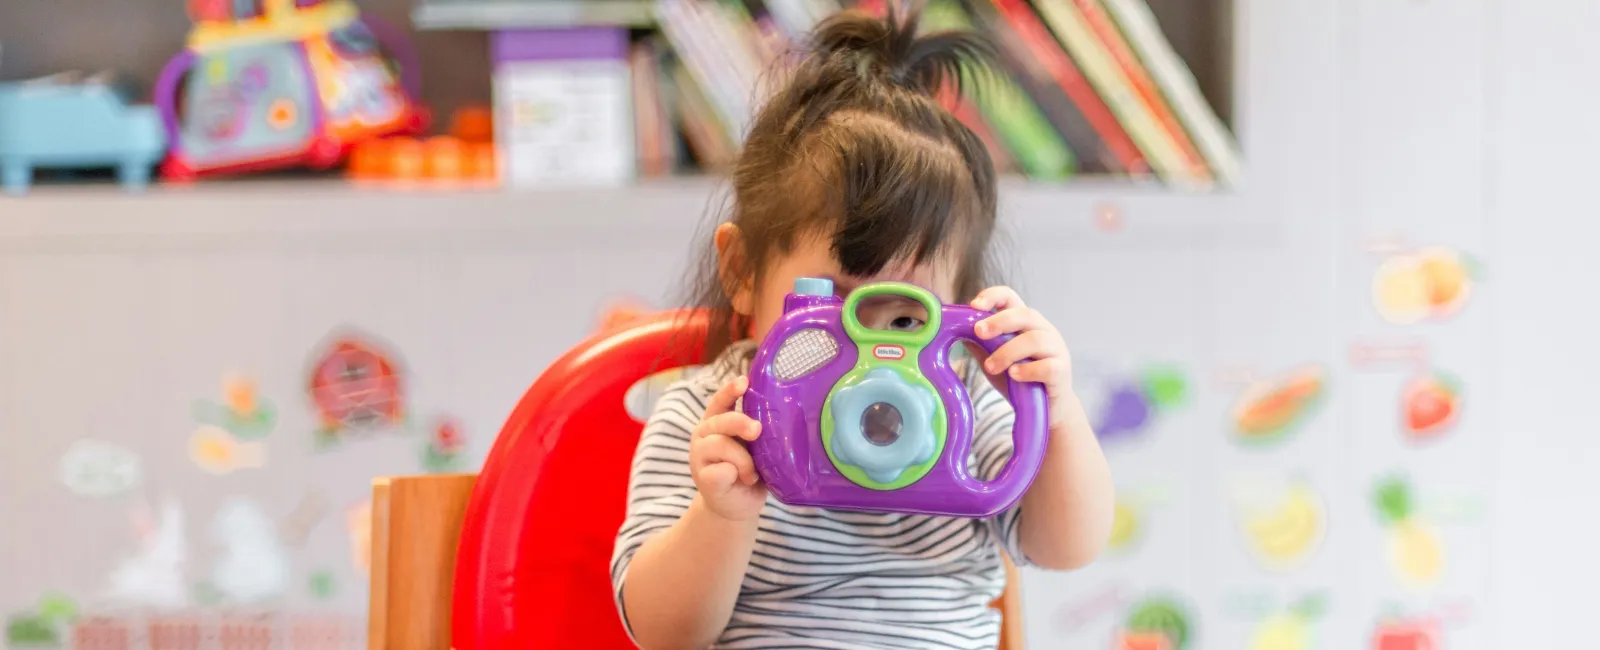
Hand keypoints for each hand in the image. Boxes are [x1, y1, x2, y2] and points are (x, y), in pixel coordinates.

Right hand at [690, 376, 767, 521]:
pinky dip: (733, 474)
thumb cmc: (749, 471)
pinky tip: (740, 480)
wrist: (736, 507)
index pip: (721, 401)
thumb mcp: (755, 448)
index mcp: (718, 422)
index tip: (744, 381)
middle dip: (740, 423)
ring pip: (720, 445)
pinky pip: (719, 470)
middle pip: (721, 421)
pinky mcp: (703, 478)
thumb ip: (757, 434)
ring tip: (752, 474)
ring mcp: (700, 456)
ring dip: (743, 460)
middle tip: (757, 430)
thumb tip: (783, 421)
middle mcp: (705, 434)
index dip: (730, 390)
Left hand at [970, 286, 1078, 430]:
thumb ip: (980, 346)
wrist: (1047, 408)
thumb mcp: (994, 361)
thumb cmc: (1019, 380)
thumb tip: (954, 332)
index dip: (993, 296)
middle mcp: (1043, 330)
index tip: (974, 305)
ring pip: (1034, 340)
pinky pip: (1047, 366)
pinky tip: (1014, 376)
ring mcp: (1056, 349)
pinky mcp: (1062, 371)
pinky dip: (1027, 370)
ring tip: (990, 367)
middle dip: (999, 321)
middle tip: (979, 332)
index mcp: (1024, 323)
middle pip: (1025, 314)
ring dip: (1008, 352)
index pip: (1011, 298)